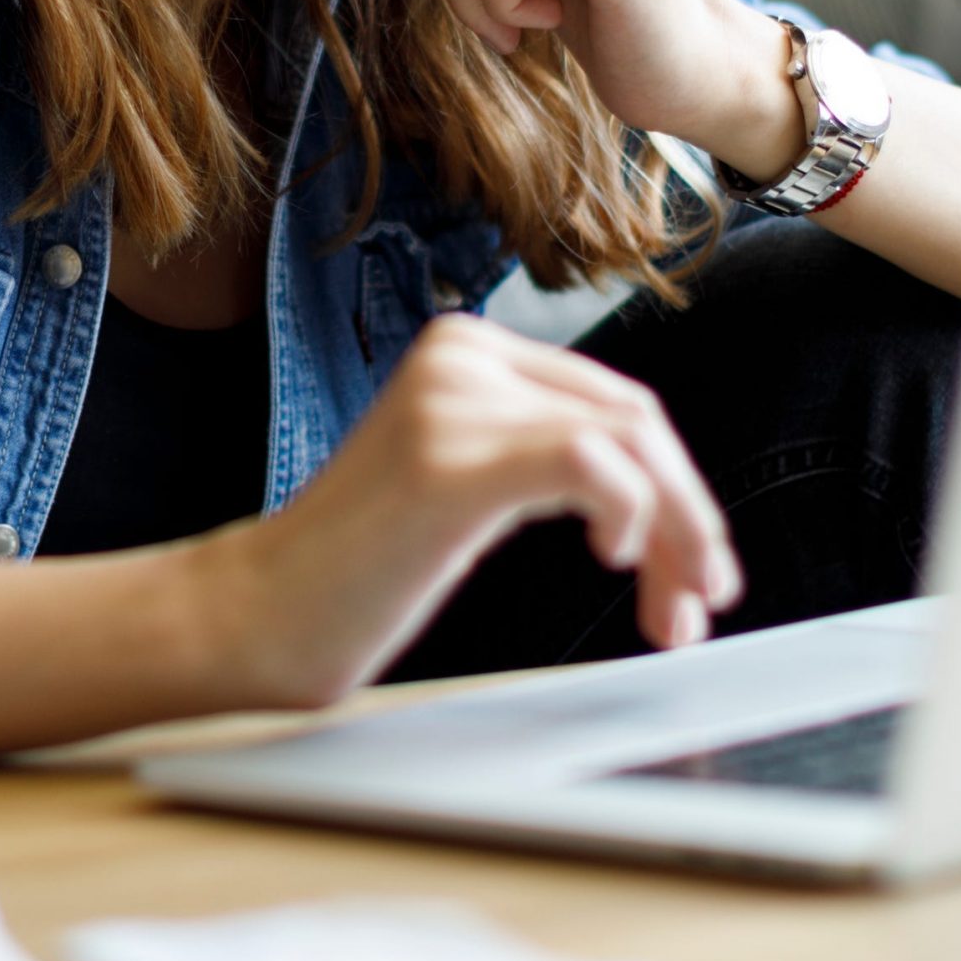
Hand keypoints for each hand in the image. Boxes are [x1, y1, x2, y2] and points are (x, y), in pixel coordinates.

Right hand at [200, 313, 742, 710]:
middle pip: (635, 418)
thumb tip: (670, 490)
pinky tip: (616, 558)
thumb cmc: (361, 568)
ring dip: (676, 534)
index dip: (677, 487)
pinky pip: (590, 463)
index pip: (614, 400)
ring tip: (672, 610)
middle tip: (701, 601)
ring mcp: (452, 400)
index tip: (694, 570)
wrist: (260, 614)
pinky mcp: (451, 459)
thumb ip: (540, 452)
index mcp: (466, 347)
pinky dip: (632, 514)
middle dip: (690, 516)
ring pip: (629, 440)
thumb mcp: (464, 480)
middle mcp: (462, 353)